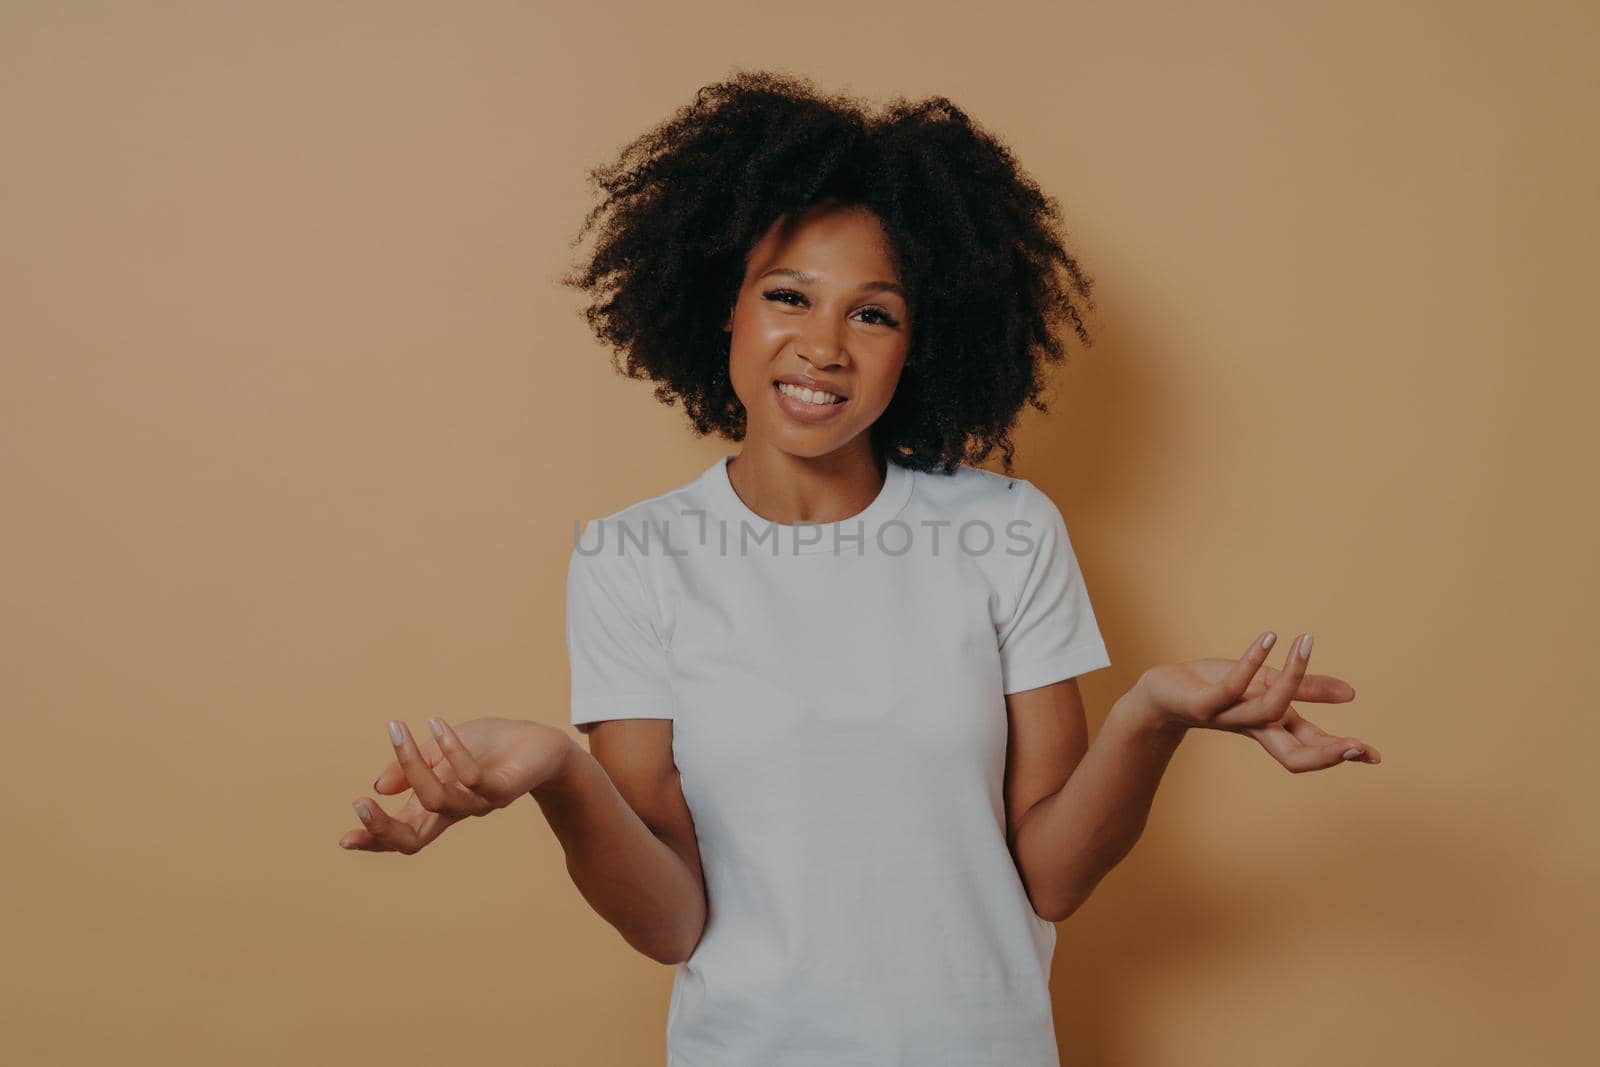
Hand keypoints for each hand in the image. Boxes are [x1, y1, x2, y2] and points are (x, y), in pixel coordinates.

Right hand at [338, 716, 571, 853]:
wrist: (543, 745)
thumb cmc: (492, 748)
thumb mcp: (444, 752)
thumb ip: (414, 767)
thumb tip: (379, 787)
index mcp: (439, 806)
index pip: (404, 833)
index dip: (376, 839)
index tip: (345, 839)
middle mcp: (458, 810)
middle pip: (415, 839)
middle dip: (385, 827)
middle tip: (360, 802)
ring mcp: (481, 803)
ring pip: (437, 800)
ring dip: (412, 766)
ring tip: (397, 730)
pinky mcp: (505, 788)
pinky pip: (472, 777)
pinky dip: (451, 750)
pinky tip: (438, 724)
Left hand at [1134, 630, 1380, 772]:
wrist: (1161, 694)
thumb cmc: (1215, 689)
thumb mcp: (1264, 684)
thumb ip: (1305, 690)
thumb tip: (1351, 695)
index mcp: (1271, 727)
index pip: (1310, 748)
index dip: (1340, 754)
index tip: (1375, 756)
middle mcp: (1253, 727)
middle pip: (1294, 754)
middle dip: (1326, 753)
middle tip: (1357, 746)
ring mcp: (1228, 717)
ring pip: (1269, 710)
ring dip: (1293, 678)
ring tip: (1306, 641)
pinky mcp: (1203, 704)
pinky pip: (1233, 685)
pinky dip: (1252, 661)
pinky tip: (1269, 637)